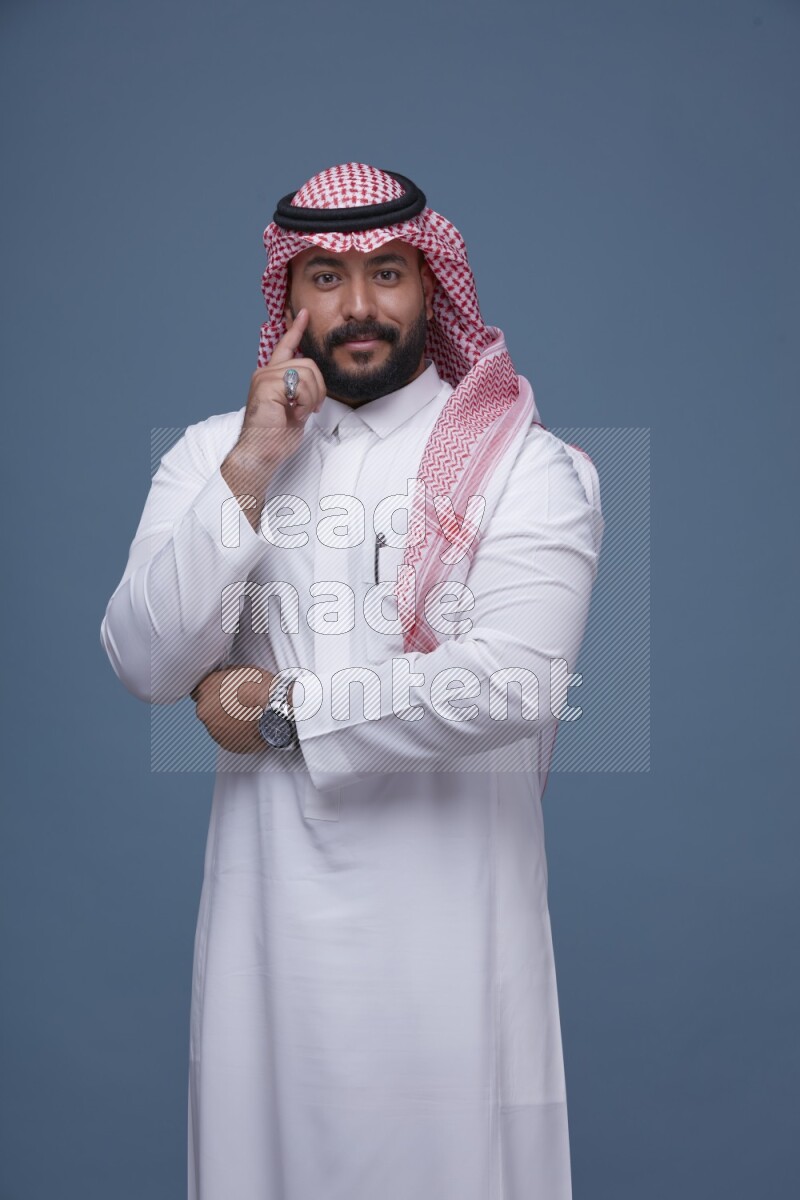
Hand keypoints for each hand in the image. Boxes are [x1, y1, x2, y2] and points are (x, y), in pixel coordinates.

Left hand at [190, 666, 272, 753]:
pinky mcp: (226, 743)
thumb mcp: (242, 670)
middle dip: (219, 707)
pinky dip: (236, 733)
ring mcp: (214, 729)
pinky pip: (228, 737)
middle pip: (207, 708)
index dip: (212, 691)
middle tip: (238, 704)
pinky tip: (250, 727)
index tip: (221, 693)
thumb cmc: (263, 688)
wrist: (277, 709)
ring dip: (227, 721)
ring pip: (217, 724)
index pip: (198, 690)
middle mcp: (204, 709)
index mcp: (206, 688)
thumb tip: (226, 680)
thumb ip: (227, 676)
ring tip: (248, 716)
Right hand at [234, 308, 326, 468]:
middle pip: (308, 364)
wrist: (260, 453)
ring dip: (311, 397)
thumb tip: (313, 384)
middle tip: (310, 408)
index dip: (295, 329)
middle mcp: (265, 373)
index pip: (285, 347)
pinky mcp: (267, 386)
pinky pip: (301, 385)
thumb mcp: (293, 409)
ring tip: (300, 412)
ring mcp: (265, 378)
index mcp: (271, 376)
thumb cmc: (274, 437)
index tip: (303, 313)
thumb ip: (299, 391)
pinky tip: (295, 413)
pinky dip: (304, 402)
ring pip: (307, 373)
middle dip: (318, 388)